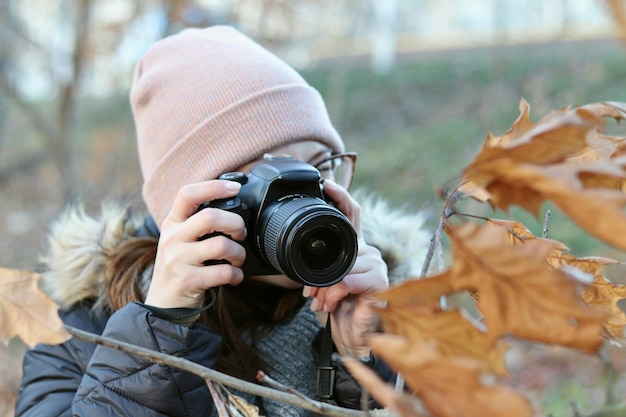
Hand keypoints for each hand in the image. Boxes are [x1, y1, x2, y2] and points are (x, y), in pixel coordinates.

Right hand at [144, 180, 246, 309]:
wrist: (163, 306)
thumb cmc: (180, 269)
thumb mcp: (180, 241)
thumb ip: (197, 224)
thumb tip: (233, 207)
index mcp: (172, 223)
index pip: (188, 194)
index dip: (213, 187)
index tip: (235, 188)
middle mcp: (172, 238)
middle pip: (210, 216)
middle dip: (235, 223)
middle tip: (241, 234)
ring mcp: (177, 259)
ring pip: (221, 245)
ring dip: (239, 253)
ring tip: (238, 260)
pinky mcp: (187, 280)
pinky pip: (223, 272)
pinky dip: (236, 275)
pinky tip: (234, 277)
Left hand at [303, 180, 387, 356]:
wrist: (351, 336)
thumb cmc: (335, 308)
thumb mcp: (318, 283)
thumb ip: (312, 268)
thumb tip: (283, 264)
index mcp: (352, 247)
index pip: (351, 214)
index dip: (341, 196)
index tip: (326, 183)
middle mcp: (367, 251)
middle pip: (339, 247)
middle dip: (318, 274)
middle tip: (310, 292)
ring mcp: (376, 264)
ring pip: (341, 266)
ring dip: (325, 288)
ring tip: (321, 302)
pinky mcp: (380, 281)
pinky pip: (349, 280)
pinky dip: (336, 294)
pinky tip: (334, 303)